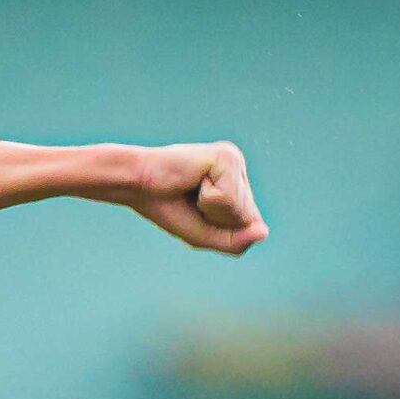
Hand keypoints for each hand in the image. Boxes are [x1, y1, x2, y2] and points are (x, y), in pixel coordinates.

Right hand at [132, 141, 266, 255]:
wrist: (136, 184)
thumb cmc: (166, 207)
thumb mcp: (204, 235)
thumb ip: (235, 241)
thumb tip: (264, 232)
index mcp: (236, 184)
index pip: (249, 223)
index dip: (220, 229)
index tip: (196, 211)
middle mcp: (239, 169)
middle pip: (248, 217)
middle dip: (216, 221)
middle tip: (192, 201)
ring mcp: (235, 160)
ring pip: (240, 209)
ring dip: (211, 210)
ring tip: (192, 189)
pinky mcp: (227, 157)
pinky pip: (228, 198)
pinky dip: (207, 200)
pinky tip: (194, 181)